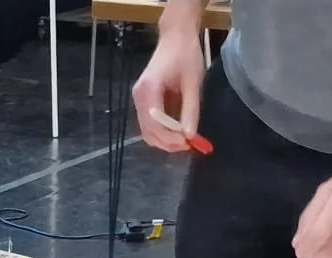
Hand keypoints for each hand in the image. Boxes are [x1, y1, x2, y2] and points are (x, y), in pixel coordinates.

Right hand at [131, 35, 204, 152]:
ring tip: (184, 140)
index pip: (155, 124)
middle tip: (189, 145)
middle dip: (168, 143)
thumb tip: (190, 135)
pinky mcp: (143, 101)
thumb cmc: (186, 55)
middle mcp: (139, 97)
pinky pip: (150, 125)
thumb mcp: (193, 82)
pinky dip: (163, 133)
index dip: (170, 138)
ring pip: (148, 132)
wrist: (175, 37)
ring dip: (165, 140)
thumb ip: (190, 110)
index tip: (188, 143)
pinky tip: (177, 132)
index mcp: (149, 89)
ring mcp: (139, 99)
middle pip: (149, 131)